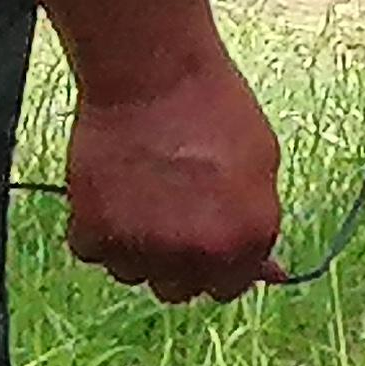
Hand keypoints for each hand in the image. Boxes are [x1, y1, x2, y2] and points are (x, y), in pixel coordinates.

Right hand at [62, 51, 286, 302]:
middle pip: (180, 289)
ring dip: (135, 247)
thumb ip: (258, 223)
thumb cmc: (214, 109)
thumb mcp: (262, 165)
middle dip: (177, 261)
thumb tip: (270, 271)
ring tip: (140, 194)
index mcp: (246, 240)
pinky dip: (96, 229)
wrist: (154, 76)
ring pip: (133, 274)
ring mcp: (144, 249)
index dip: (218, 264)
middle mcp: (198, 255)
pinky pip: (93, 252)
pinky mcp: (94, 233)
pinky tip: (112, 191)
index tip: (205, 244)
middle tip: (169, 216)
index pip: (230, 287)